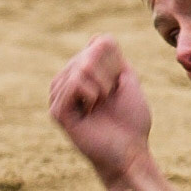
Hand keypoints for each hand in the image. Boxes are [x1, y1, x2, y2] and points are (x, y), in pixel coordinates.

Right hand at [49, 36, 158, 190]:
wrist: (130, 152)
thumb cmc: (132, 121)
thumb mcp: (129, 82)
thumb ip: (116, 59)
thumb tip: (99, 39)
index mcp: (84, 75)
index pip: (96, 45)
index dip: (113, 59)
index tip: (120, 82)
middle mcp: (68, 83)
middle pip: (88, 55)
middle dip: (108, 73)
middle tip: (110, 96)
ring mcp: (59, 97)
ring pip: (79, 68)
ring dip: (101, 84)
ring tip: (102, 102)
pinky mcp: (57, 111)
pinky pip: (71, 83)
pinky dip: (89, 91)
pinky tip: (93, 106)